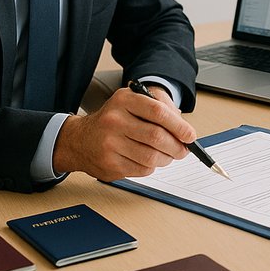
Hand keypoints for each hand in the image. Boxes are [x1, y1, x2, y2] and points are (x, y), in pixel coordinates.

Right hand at [53, 87, 196, 181]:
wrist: (80, 139)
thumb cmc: (113, 119)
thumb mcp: (133, 101)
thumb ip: (160, 106)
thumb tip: (184, 128)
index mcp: (124, 100)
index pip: (158, 112)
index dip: (179, 126)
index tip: (190, 135)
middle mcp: (114, 121)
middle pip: (157, 137)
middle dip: (177, 146)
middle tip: (183, 150)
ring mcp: (110, 144)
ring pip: (151, 157)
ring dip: (166, 159)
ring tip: (168, 155)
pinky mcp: (109, 164)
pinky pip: (142, 170)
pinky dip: (152, 167)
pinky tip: (148, 160)